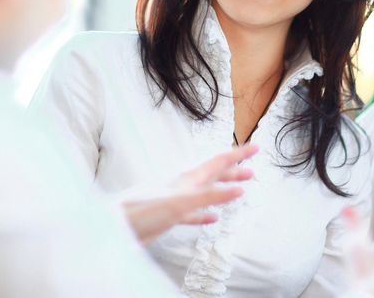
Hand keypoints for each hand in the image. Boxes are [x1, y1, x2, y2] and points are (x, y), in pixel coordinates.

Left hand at [123, 144, 257, 244]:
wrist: (118, 226)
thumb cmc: (145, 211)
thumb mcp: (181, 203)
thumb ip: (209, 196)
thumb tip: (238, 190)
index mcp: (189, 178)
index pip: (219, 162)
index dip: (238, 154)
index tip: (255, 147)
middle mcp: (185, 186)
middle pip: (215, 174)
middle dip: (234, 171)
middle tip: (252, 170)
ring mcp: (178, 200)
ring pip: (207, 192)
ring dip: (224, 189)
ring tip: (240, 189)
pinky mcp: (171, 215)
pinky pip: (194, 212)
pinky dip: (206, 213)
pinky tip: (213, 217)